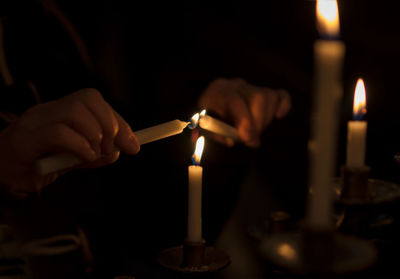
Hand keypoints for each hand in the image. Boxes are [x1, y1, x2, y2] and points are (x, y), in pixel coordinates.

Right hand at [0, 88, 139, 197]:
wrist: (1, 177)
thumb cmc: (37, 165)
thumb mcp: (73, 158)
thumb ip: (96, 152)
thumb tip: (120, 150)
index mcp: (61, 111)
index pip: (95, 102)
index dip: (119, 122)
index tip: (133, 145)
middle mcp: (48, 110)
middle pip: (88, 98)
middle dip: (110, 125)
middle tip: (110, 149)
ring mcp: (35, 121)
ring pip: (76, 111)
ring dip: (96, 135)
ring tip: (94, 154)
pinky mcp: (25, 139)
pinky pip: (59, 133)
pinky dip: (80, 146)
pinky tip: (83, 158)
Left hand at [197, 78, 290, 146]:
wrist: (212, 113)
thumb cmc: (208, 121)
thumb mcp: (205, 127)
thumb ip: (217, 134)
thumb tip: (231, 140)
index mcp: (219, 91)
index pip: (235, 100)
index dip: (244, 120)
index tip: (247, 138)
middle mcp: (237, 85)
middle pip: (258, 97)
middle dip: (258, 123)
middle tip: (250, 140)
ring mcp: (252, 87)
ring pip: (269, 97)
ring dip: (266, 120)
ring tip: (254, 133)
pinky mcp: (265, 93)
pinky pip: (281, 96)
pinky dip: (283, 106)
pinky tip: (278, 116)